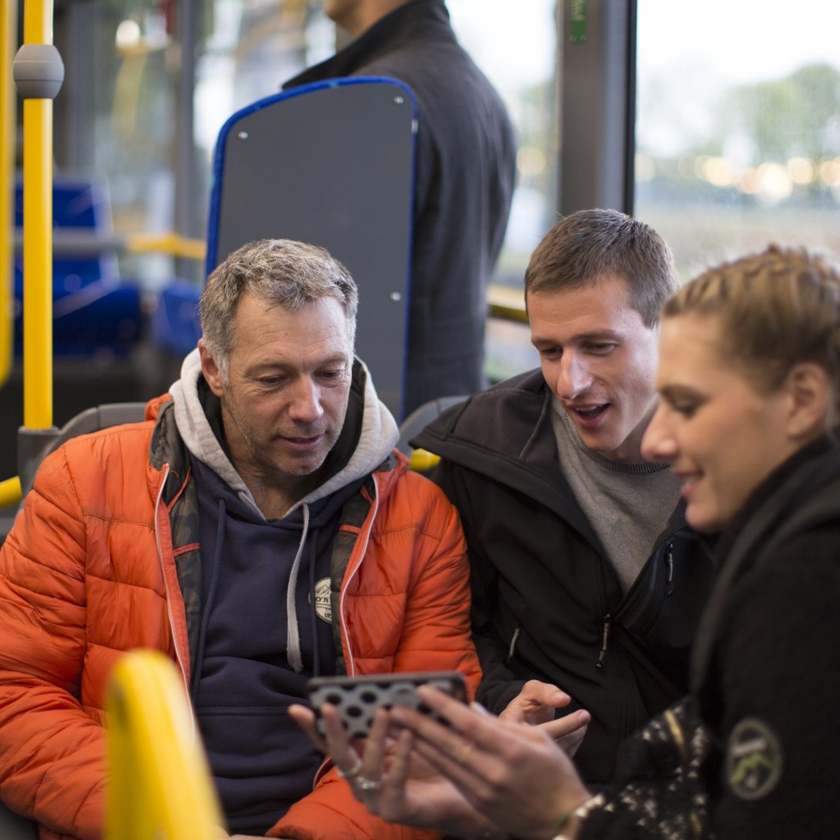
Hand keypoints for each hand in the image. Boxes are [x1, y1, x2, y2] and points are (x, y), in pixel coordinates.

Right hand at [288, 703, 499, 837]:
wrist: (462, 793)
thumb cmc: (432, 759)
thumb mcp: (406, 731)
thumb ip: (392, 715)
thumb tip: (382, 688)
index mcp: (361, 759)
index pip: (330, 742)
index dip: (313, 727)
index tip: (298, 707)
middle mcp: (362, 781)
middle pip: (340, 755)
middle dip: (333, 730)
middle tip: (331, 706)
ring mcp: (376, 799)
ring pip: (365, 769)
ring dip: (374, 738)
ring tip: (384, 712)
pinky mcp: (397, 810)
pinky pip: (394, 785)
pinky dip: (400, 759)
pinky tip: (409, 737)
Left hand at [390, 686, 591, 839]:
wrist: (564, 822)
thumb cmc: (556, 774)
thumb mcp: (538, 740)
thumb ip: (502, 725)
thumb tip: (472, 711)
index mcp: (512, 751)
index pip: (469, 724)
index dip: (443, 706)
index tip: (423, 690)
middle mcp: (494, 771)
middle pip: (448, 744)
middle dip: (418, 724)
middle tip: (395, 707)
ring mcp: (484, 790)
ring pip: (444, 762)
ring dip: (417, 743)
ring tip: (396, 726)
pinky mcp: (479, 803)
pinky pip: (451, 777)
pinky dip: (433, 760)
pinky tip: (418, 747)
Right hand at [500, 681, 589, 756]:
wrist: (520, 720)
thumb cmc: (525, 703)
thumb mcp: (531, 691)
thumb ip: (545, 692)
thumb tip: (563, 700)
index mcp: (509, 728)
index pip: (541, 731)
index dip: (565, 724)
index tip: (583, 714)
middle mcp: (516, 747)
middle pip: (548, 745)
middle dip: (572, 731)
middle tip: (585, 716)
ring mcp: (526, 760)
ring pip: (555, 756)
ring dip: (574, 739)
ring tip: (583, 724)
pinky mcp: (538, 767)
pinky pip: (558, 762)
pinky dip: (572, 747)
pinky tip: (578, 734)